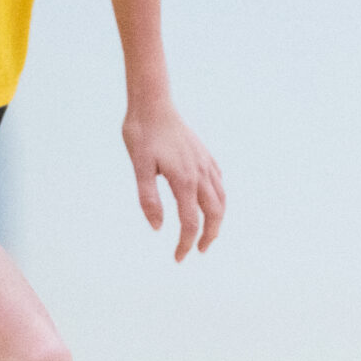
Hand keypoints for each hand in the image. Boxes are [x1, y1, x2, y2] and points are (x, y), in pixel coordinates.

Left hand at [122, 96, 226, 260]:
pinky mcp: (204, 154)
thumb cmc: (142, 133)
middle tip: (198, 250)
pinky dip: (219, 197)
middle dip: (209, 236)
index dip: (185, 244)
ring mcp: (204, 162)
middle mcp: (200, 173)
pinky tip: (210, 199)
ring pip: (221, 198)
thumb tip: (158, 227)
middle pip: (214, 213)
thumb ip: (148, 198)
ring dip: (218, 219)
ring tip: (209, 232)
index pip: (190, 222)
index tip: (178, 258)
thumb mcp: (139, 166)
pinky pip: (218, 181)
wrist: (152, 102)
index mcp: (184, 180)